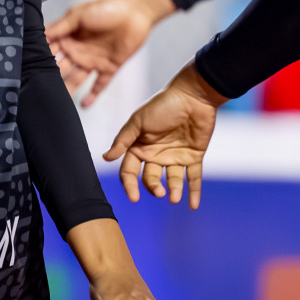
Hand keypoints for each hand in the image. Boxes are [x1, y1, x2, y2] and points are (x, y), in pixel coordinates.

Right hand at [49, 0, 176, 107]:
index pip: (49, 52)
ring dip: (67, 91)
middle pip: (60, 69)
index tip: (24, 72)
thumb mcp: (79, 15)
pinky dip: (92, 95)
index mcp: (68, 38)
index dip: (38, 60)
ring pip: (76, 80)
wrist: (136, 11)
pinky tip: (83, 106)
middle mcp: (77, 51)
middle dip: (49, 79)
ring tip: (55, 103)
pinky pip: (99, 85)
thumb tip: (40, 36)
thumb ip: (61, 26)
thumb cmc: (107, 8)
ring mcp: (93, 61)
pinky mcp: (109, 67)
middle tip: (37, 91)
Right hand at [104, 64, 223, 209]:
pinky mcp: (194, 155)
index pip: (130, 171)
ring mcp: (176, 156)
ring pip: (172, 180)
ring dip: (173, 190)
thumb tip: (106, 158)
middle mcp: (156, 154)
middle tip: (159, 192)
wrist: (194, 94)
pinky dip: (194, 191)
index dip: (130, 184)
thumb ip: (123, 140)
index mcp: (140, 147)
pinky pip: (193, 177)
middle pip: (150, 178)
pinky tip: (192, 205)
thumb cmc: (164, 104)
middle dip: (153, 187)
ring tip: (175, 198)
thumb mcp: (139, 121)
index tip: (134, 196)